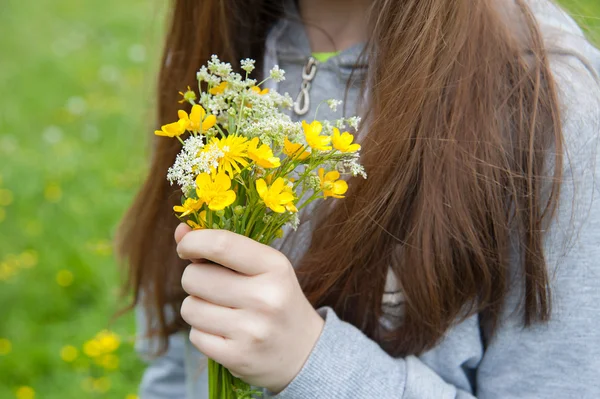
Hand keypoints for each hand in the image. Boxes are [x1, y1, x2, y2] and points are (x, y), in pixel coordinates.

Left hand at [175, 224, 324, 392]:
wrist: (305, 352)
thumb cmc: (277, 300)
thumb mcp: (263, 268)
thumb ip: (223, 247)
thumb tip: (180, 231)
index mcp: (274, 267)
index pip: (221, 245)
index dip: (193, 242)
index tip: (186, 247)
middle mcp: (265, 297)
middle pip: (194, 277)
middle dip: (195, 279)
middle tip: (214, 287)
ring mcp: (252, 330)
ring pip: (190, 307)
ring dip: (197, 307)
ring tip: (220, 312)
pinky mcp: (238, 357)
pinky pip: (195, 336)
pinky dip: (203, 333)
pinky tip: (224, 333)